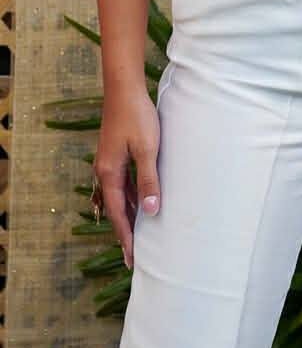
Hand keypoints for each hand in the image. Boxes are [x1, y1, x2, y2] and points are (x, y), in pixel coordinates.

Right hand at [94, 86, 160, 268]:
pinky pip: (122, 183)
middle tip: (133, 255)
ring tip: (139, 234)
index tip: (132, 259)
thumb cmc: (137, 117)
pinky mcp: (115, 153)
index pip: (118, 213)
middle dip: (124, 231)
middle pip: (115, 208)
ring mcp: (108, 162)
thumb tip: (151, 210)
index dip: (125, 237)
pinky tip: (141, 200)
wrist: (124, 88)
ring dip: (128, 214)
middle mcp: (104, 171)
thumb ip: (149, 179)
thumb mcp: (147, 149)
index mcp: (109, 173)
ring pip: (118, 196)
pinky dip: (130, 196)